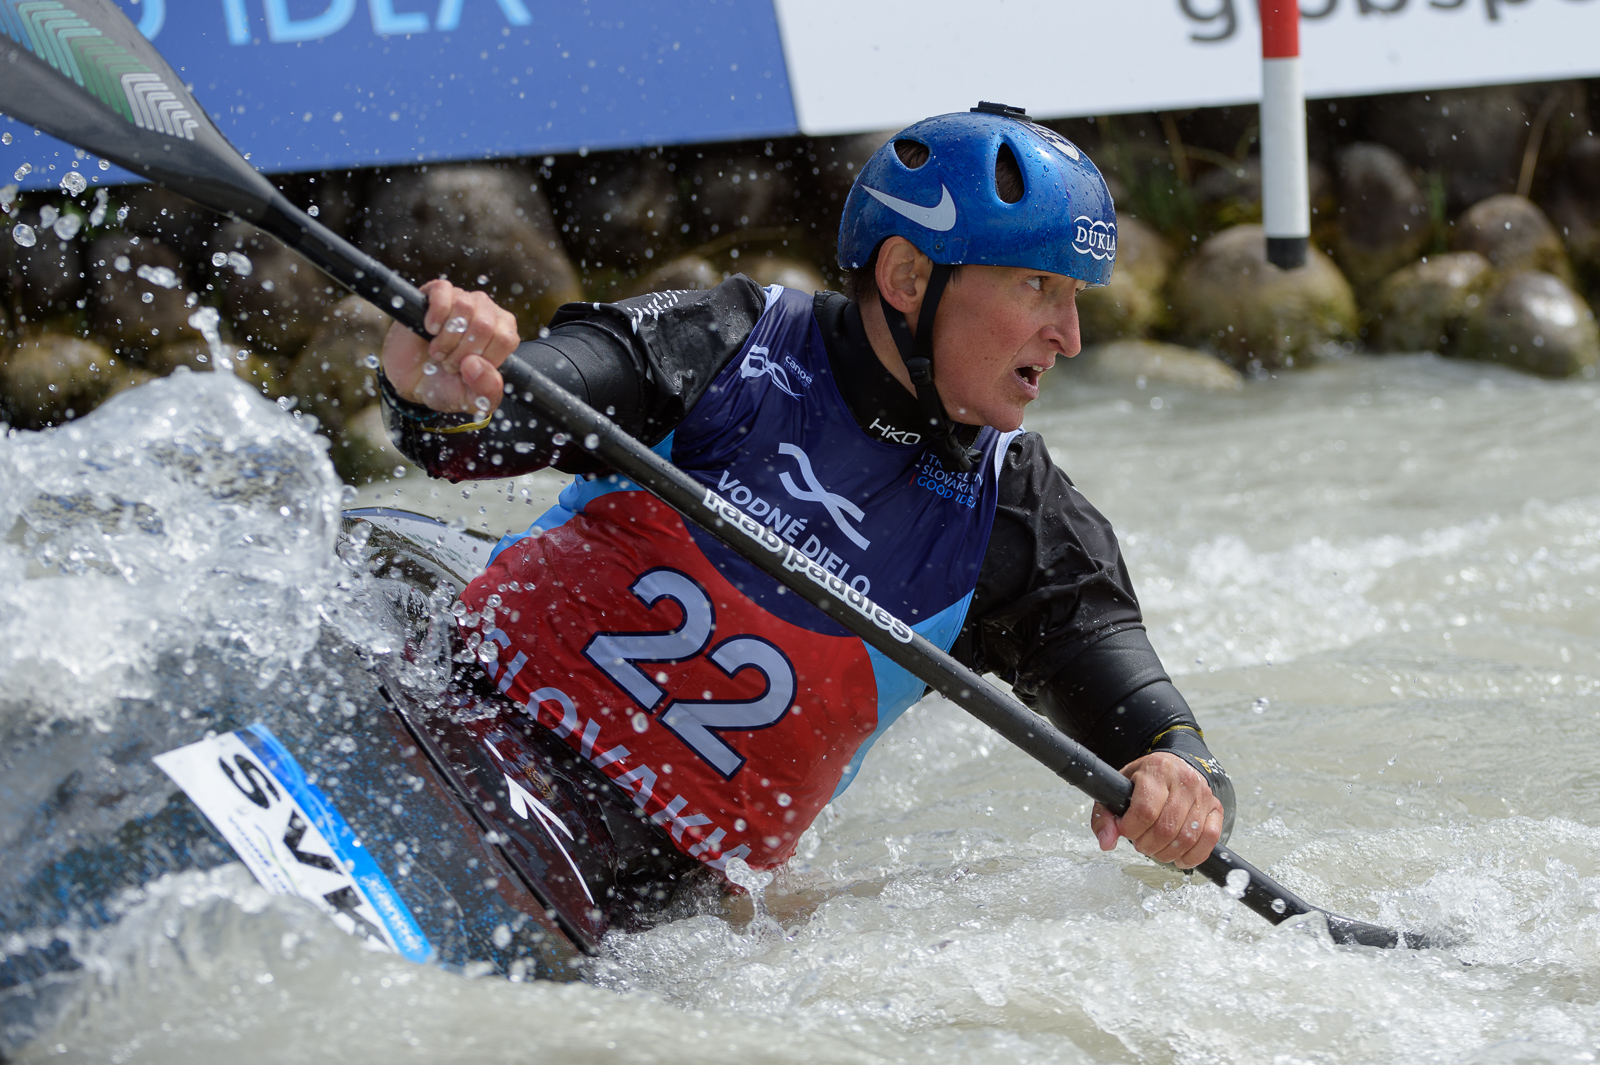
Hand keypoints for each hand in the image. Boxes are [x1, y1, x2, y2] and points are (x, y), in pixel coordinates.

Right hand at [380, 279, 519, 416]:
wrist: (411, 382)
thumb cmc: (447, 386)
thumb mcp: (472, 400)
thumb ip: (487, 392)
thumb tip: (475, 365)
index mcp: (504, 335)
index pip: (506, 339)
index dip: (483, 359)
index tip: (467, 370)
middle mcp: (487, 313)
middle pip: (485, 324)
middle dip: (462, 352)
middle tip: (448, 363)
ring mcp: (462, 299)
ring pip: (465, 307)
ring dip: (447, 338)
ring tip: (438, 351)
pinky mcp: (436, 293)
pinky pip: (443, 291)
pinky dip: (436, 314)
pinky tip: (430, 329)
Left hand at [1090, 752, 1222, 869]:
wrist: (1173, 766)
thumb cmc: (1143, 780)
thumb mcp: (1118, 789)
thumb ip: (1105, 816)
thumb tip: (1107, 842)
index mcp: (1157, 770)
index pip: (1145, 811)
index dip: (1131, 829)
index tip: (1125, 831)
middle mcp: (1184, 780)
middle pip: (1166, 828)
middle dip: (1148, 845)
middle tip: (1140, 844)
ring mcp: (1203, 794)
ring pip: (1187, 837)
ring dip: (1167, 853)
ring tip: (1156, 850)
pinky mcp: (1216, 808)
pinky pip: (1210, 838)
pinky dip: (1194, 855)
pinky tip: (1179, 857)